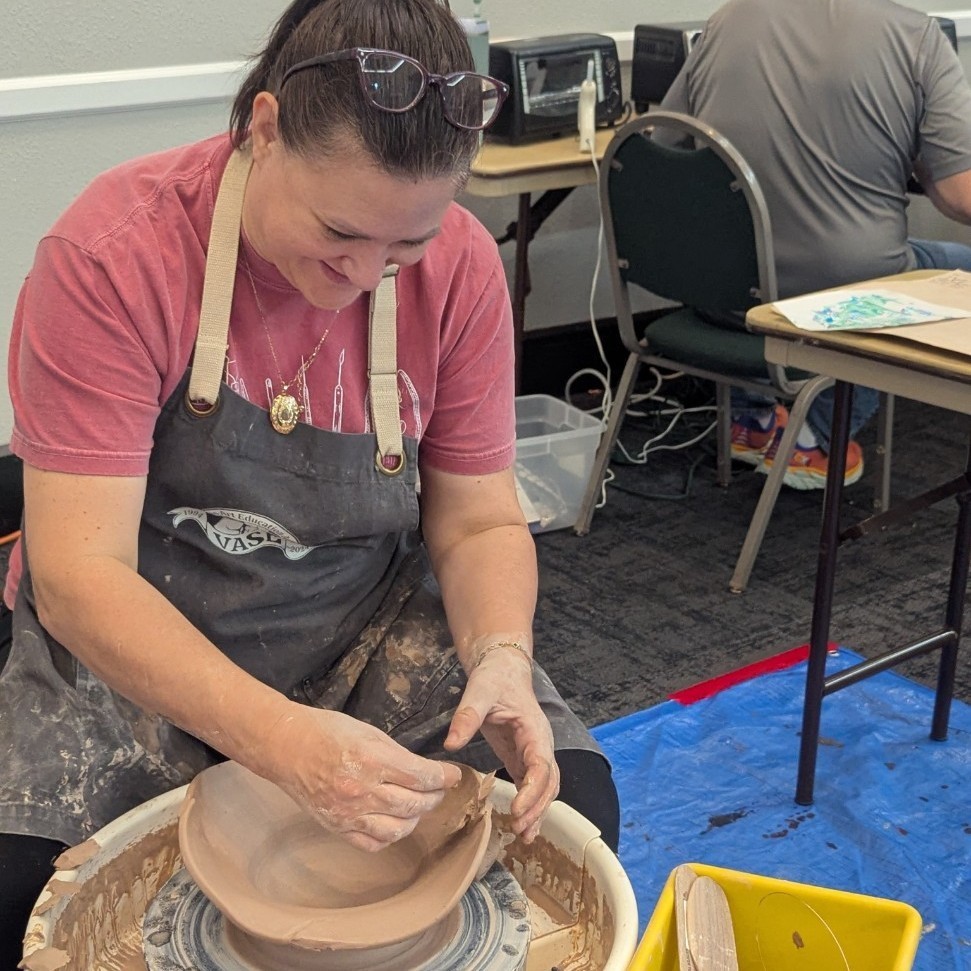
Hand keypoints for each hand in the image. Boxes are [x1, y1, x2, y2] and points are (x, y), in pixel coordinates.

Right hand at [254, 705, 461, 851]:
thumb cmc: (327, 731)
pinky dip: (390, 836)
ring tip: (418, 806)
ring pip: (399, 829)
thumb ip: (396, 754)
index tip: (454, 775)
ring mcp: (349, 813)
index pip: (421, 776)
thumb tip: (423, 771)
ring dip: (416, 818)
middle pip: (414, 804)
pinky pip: (373, 844)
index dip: (443, 777)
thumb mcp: (369, 732)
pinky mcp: (337, 828)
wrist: (286, 747)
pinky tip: (394, 823)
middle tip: (438, 789)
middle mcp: (362, 790)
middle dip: (434, 797)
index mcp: (372, 760)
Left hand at [444, 645, 558, 843]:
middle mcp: (540, 744)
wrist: (502, 668)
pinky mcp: (523, 757)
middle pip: (549, 781)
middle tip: (519, 828)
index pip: (541, 765)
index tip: (517, 809)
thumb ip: (467, 716)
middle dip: (537, 807)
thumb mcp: (479, 691)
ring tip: (524, 836)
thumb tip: (451, 743)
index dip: (533, 790)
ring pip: (545, 787)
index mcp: (535, 729)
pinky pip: (532, 785)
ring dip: (538, 811)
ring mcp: (534, 752)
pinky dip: (530, 806)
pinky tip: (522, 826)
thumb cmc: (494, 678)